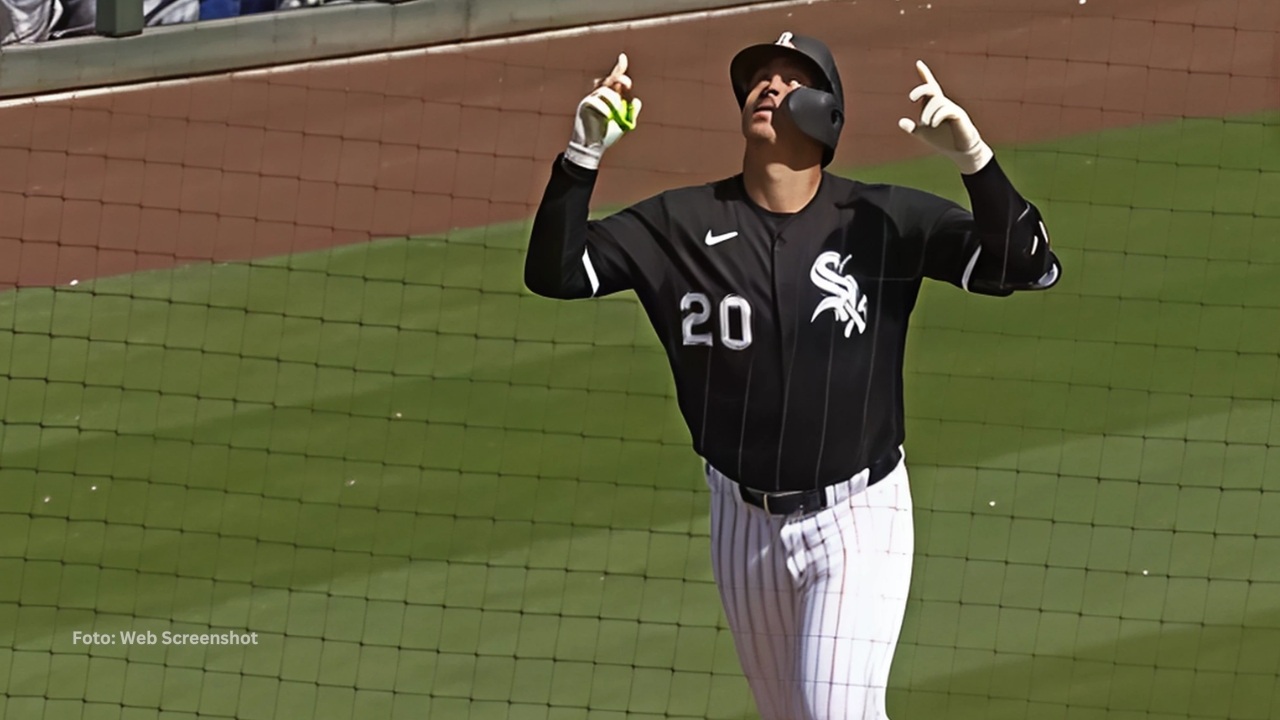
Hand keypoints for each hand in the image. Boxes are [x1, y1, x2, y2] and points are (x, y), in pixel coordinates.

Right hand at [565, 53, 642, 170]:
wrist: (592, 148)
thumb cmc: (607, 136)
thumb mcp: (624, 124)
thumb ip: (632, 113)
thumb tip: (637, 101)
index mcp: (608, 97)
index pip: (614, 79)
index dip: (619, 68)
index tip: (623, 57)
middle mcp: (599, 95)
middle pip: (610, 79)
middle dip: (620, 77)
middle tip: (628, 84)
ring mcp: (591, 99)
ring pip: (606, 91)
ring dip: (614, 101)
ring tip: (614, 115)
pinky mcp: (585, 105)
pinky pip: (597, 102)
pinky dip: (605, 110)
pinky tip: (605, 118)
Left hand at [897, 60, 992, 174]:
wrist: (960, 150)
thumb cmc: (943, 140)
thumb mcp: (923, 134)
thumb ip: (912, 128)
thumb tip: (900, 122)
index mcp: (935, 106)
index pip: (930, 87)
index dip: (925, 74)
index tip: (918, 63)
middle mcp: (944, 104)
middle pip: (931, 90)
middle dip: (921, 90)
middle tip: (911, 98)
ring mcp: (952, 108)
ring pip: (937, 102)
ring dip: (928, 113)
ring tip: (927, 124)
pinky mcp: (959, 115)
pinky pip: (946, 110)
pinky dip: (937, 116)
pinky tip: (933, 124)